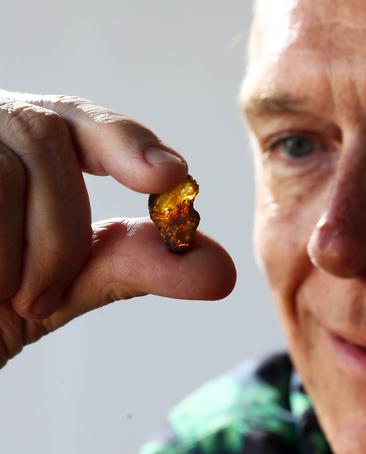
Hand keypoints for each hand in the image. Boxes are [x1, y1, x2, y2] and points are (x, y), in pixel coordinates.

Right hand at [0, 91, 235, 366]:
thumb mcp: (70, 281)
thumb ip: (139, 265)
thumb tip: (222, 269)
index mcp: (36, 145)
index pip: (86, 121)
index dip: (127, 141)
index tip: (170, 175)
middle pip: (46, 139)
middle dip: (59, 230)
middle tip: (43, 299)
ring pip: (0, 168)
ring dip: (15, 251)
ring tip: (2, 297)